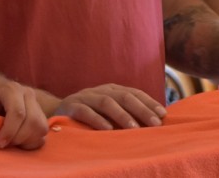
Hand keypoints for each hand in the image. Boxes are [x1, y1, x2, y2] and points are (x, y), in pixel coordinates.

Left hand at [0, 80, 47, 149]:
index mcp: (11, 89)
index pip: (18, 112)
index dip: (10, 131)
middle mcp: (27, 93)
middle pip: (32, 121)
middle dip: (18, 138)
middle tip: (3, 144)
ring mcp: (37, 104)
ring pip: (40, 128)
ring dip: (26, 140)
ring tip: (11, 142)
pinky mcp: (42, 115)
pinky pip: (43, 134)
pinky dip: (32, 142)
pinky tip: (18, 142)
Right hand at [52, 84, 166, 129]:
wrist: (54, 112)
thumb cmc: (88, 114)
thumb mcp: (107, 111)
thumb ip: (125, 113)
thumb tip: (152, 122)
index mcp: (112, 90)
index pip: (134, 93)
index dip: (149, 103)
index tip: (163, 114)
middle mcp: (100, 90)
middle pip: (125, 97)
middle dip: (142, 110)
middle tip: (155, 123)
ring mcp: (85, 97)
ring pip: (107, 102)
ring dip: (122, 116)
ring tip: (134, 128)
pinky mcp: (71, 107)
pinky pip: (85, 112)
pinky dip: (97, 120)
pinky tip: (108, 129)